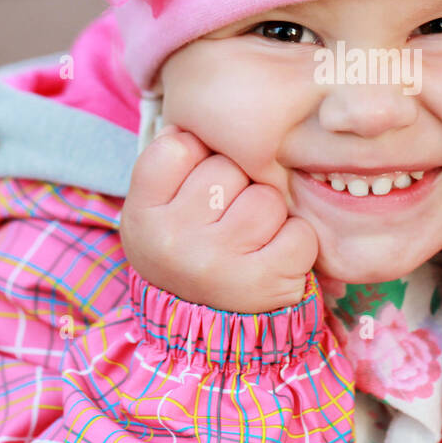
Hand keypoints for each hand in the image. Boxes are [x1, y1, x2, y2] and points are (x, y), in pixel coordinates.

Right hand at [119, 125, 319, 313]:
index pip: (179, 145)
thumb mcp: (156, 208)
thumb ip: (172, 160)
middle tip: (224, 220)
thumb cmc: (185, 247)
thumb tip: (200, 115)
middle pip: (228, 168)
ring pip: (267, 198)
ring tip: (249, 240)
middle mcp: (173, 240)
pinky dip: (296, 243)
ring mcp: (217, 263)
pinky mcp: (263, 284)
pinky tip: (274, 257)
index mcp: (142, 214)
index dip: (197, 157)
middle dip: (236, 185)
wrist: (201, 327)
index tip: (195, 185)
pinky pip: (300, 233)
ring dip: (268, 215)